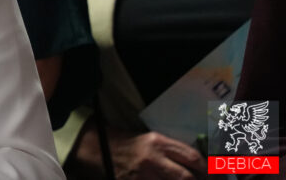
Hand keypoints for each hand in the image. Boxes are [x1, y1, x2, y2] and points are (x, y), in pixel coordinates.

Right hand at [70, 123, 204, 178]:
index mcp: (158, 142)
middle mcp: (152, 158)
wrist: (97, 148)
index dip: (210, 170)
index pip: (192, 157)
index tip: (219, 176)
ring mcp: (143, 174)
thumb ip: (173, 152)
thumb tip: (201, 166)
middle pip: (186, 178)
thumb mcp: (152, 141)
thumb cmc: (128, 144)